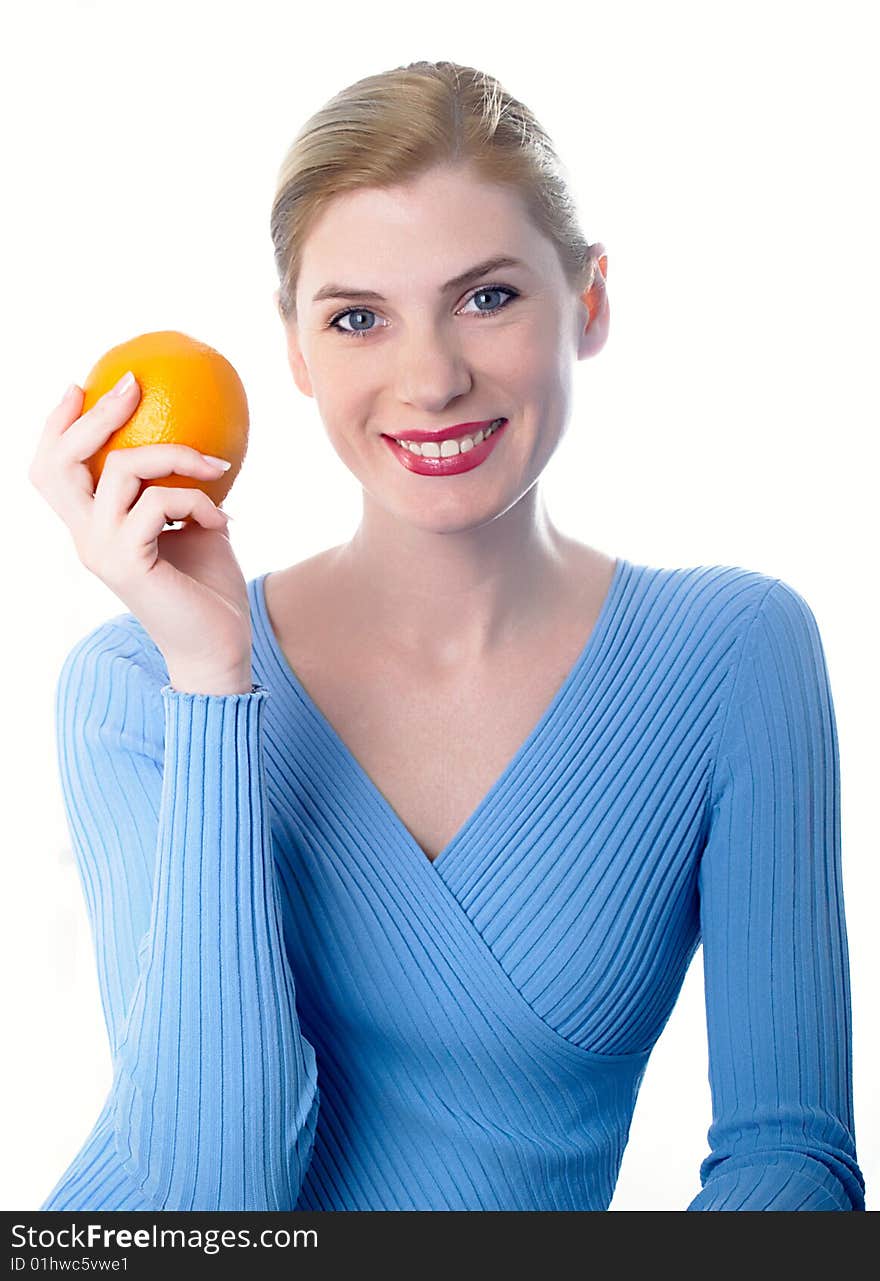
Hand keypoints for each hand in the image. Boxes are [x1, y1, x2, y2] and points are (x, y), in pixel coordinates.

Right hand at [29, 379, 252, 693]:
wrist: (221, 646)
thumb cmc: (211, 587)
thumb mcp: (195, 525)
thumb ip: (181, 488)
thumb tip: (199, 436)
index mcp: (94, 527)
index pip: (52, 471)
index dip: (56, 425)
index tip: (82, 385)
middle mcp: (86, 538)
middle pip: (59, 463)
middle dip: (94, 416)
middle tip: (132, 385)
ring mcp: (101, 551)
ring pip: (122, 470)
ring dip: (176, 457)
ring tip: (217, 467)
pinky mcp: (128, 563)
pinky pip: (158, 502)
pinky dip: (196, 499)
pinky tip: (222, 517)